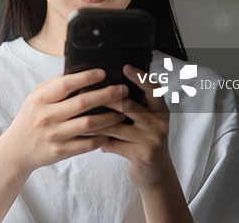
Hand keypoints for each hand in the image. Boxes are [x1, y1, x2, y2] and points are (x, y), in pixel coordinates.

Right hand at [0, 69, 127, 175]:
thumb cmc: (28, 120)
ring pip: (88, 124)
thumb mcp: (33, 98)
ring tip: (122, 113)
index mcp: (40, 100)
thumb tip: (73, 73)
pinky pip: (86, 144)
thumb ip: (52, 85)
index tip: (103, 73)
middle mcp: (47, 116)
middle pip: (82, 103)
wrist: (16, 150)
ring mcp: (54, 135)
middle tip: (123, 90)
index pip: (65, 84)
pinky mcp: (60, 151)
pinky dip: (100, 139)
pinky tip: (109, 133)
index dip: (85, 77)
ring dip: (109, 118)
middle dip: (106, 95)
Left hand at [93, 64, 174, 190]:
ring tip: (77, 117)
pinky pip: (114, 143)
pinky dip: (98, 140)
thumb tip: (102, 86)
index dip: (139, 76)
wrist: (154, 172)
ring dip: (94, 122)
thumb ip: (131, 105)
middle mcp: (160, 121)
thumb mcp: (144, 120)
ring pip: (117, 125)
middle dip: (105, 98)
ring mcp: (153, 138)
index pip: (152, 88)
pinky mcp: (143, 153)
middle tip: (84, 92)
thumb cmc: (142, 140)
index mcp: (160, 109)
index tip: (125, 66)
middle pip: (129, 104)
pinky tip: (87, 139)